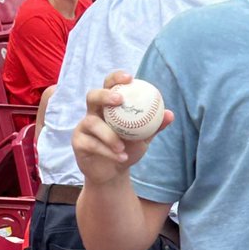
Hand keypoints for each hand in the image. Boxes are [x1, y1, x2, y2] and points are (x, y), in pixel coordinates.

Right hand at [73, 71, 172, 185]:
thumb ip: (154, 126)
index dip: (116, 78)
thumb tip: (170, 114)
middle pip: (92, 95)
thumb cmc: (128, 149)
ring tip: (122, 147)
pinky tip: (121, 158)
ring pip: (92, 123)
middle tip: (119, 100)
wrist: (114, 172)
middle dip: (104, 95)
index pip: (109, 85)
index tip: (130, 78)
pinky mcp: (78, 142)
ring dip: (109, 135)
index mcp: (108, 106)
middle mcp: (93, 112)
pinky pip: (91, 143)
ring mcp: (83, 127)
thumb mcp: (143, 138)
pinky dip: (108, 151)